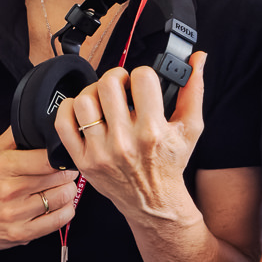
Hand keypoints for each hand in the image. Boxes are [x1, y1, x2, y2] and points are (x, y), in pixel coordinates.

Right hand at [0, 129, 77, 254]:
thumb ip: (14, 136)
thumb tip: (37, 120)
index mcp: (3, 166)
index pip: (48, 158)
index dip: (62, 156)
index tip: (64, 157)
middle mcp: (9, 190)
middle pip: (58, 178)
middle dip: (68, 173)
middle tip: (68, 171)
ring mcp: (15, 214)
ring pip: (61, 198)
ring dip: (68, 191)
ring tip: (64, 187)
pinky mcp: (21, 234)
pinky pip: (58, 221)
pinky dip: (66, 211)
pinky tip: (61, 205)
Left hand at [53, 53, 205, 225]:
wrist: (153, 202)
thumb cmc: (170, 164)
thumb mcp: (190, 129)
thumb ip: (194, 91)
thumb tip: (198, 59)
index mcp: (152, 131)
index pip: (141, 79)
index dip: (143, 74)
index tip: (143, 82)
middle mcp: (125, 141)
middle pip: (108, 85)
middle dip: (117, 77)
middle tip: (122, 85)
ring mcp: (101, 152)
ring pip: (84, 102)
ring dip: (93, 91)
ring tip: (103, 98)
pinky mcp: (83, 160)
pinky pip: (63, 125)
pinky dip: (68, 109)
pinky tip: (84, 110)